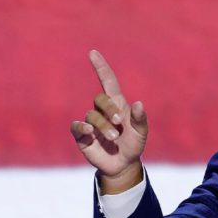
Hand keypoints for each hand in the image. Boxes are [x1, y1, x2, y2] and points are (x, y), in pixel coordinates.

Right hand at [70, 50, 147, 192]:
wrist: (123, 165)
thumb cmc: (133, 145)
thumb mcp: (141, 133)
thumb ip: (140, 119)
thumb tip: (139, 103)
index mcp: (117, 105)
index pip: (108, 82)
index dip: (101, 68)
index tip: (93, 53)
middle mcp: (102, 111)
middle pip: (100, 99)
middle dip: (109, 109)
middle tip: (119, 122)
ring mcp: (90, 122)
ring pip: (91, 115)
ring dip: (103, 125)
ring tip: (114, 137)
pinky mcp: (81, 135)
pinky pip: (77, 126)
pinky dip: (82, 127)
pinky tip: (89, 131)